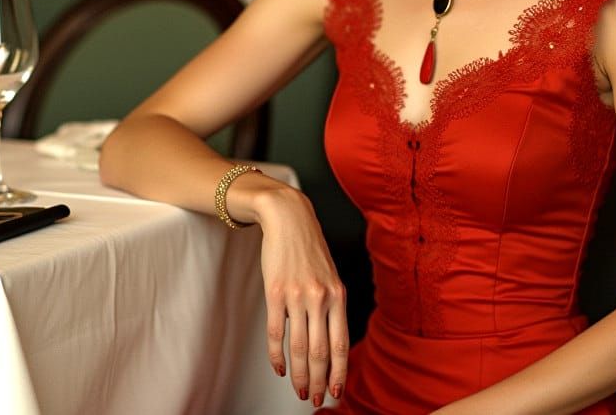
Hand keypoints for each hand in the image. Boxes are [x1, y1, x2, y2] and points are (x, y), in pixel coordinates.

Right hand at [256, 187, 348, 406]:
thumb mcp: (330, 275)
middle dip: (318, 381)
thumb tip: (332, 342)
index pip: (341, 344)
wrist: (288, 218)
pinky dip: (276, 355)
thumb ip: (332, 305)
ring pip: (299, 347)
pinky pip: (275, 333)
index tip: (335, 393)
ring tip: (298, 391)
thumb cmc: (309, 249)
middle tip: (314, 400)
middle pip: (320, 352)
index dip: (338, 373)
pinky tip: (279, 368)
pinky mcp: (274, 293)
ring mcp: (296, 296)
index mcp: (338, 295)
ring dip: (299, 374)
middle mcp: (320, 297)